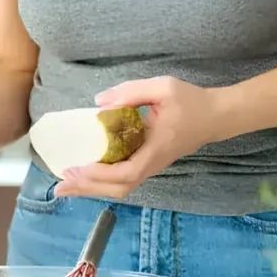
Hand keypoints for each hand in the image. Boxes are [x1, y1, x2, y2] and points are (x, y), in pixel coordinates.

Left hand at [54, 76, 227, 199]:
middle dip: (88, 188)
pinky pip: (123, 180)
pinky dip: (101, 182)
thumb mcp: (163, 87)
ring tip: (65, 187)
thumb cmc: (191, 101)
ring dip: (91, 188)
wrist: (217, 116)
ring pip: (120, 187)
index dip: (101, 175)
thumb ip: (131, 92)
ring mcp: (151, 166)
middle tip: (59, 187)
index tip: (78, 169)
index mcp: (156, 149)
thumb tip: (99, 103)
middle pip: (119, 187)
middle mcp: (152, 163)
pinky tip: (85, 178)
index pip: (127, 172)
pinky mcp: (148, 163)